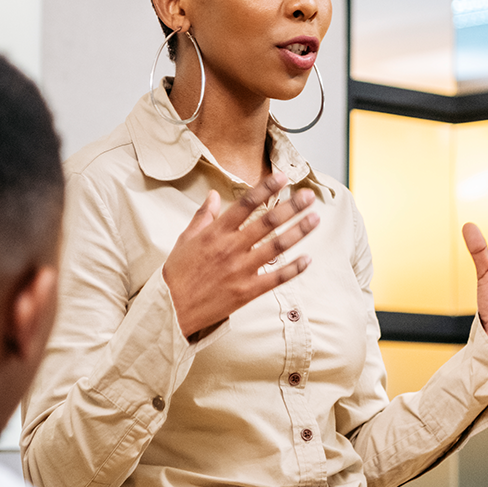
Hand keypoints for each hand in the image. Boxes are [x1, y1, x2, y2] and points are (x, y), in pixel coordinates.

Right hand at [163, 172, 317, 338]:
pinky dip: (293, 269)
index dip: (266, 188)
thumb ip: (202, 216)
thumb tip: (212, 195)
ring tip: (315, 219)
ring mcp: (241, 270)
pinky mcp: (246, 291)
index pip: (245, 204)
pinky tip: (307, 259)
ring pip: (276, 247)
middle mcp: (231, 248)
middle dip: (291, 207)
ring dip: (298, 232)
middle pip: (267, 222)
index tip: (282, 177)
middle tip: (308, 195)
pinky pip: (275, 278)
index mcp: (215, 233)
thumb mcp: (185, 239)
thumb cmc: (177, 274)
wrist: (172, 309)